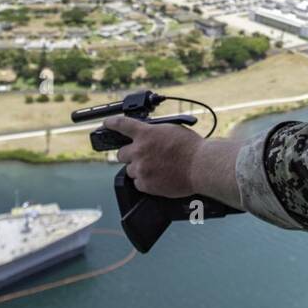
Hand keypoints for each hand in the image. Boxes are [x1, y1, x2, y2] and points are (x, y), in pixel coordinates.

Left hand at [101, 115, 244, 209]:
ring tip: (155, 169)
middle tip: (141, 157)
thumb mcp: (171, 130)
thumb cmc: (191, 147)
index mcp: (146, 133)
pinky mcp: (146, 184)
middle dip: (129, 155)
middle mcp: (139, 150)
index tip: (106, 124)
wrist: (200, 166)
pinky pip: (138, 183)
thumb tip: (148, 137)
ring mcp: (141, 168)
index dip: (111, 124)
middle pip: (121, 154)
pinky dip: (145, 182)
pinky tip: (157, 178)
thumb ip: (155, 133)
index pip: (121, 125)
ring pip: (130, 170)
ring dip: (139, 169)